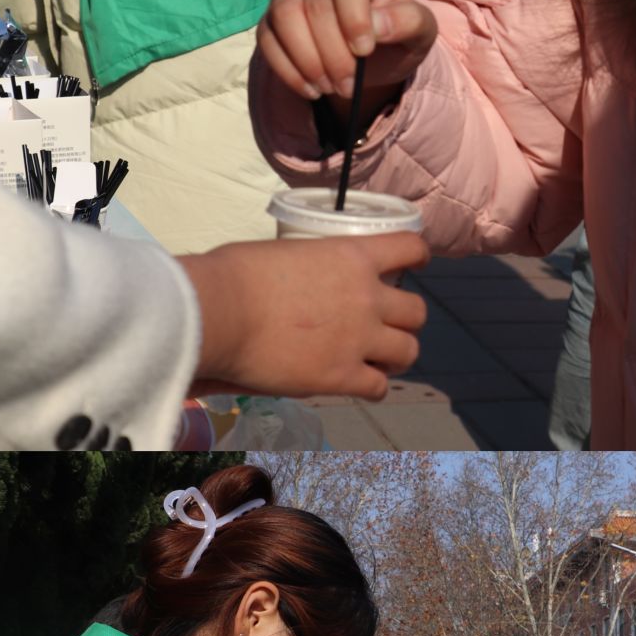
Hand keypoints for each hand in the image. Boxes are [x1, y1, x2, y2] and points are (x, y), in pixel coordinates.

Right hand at [178, 234, 429, 401]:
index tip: (411, 265)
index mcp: (352, 256)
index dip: (416, 258)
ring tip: (378, 360)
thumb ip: (306, 267)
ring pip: (408, 350)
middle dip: (404, 320)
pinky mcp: (341, 376)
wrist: (219, 313)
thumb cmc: (234, 276)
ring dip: (395, 355)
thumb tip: (293, 281)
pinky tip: (360, 386)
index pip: (410, 248)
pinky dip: (373, 388)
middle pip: (416, 311)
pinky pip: (378, 387)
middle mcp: (367, 296)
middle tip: (382, 326)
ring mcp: (358, 338)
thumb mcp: (282, 254)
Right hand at [257, 0, 439, 109]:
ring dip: (306, 60)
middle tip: (349, 84)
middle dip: (332, 52)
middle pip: (315, 3)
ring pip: (284, 16)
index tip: (365, 50)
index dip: (353, 14)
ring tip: (328, 87)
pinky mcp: (270, 21)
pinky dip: (288, 71)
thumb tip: (377, 26)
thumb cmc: (395, 36)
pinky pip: (267, 40)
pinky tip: (311, 90)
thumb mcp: (419, 31)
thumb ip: (407, 22)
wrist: (369, 59)